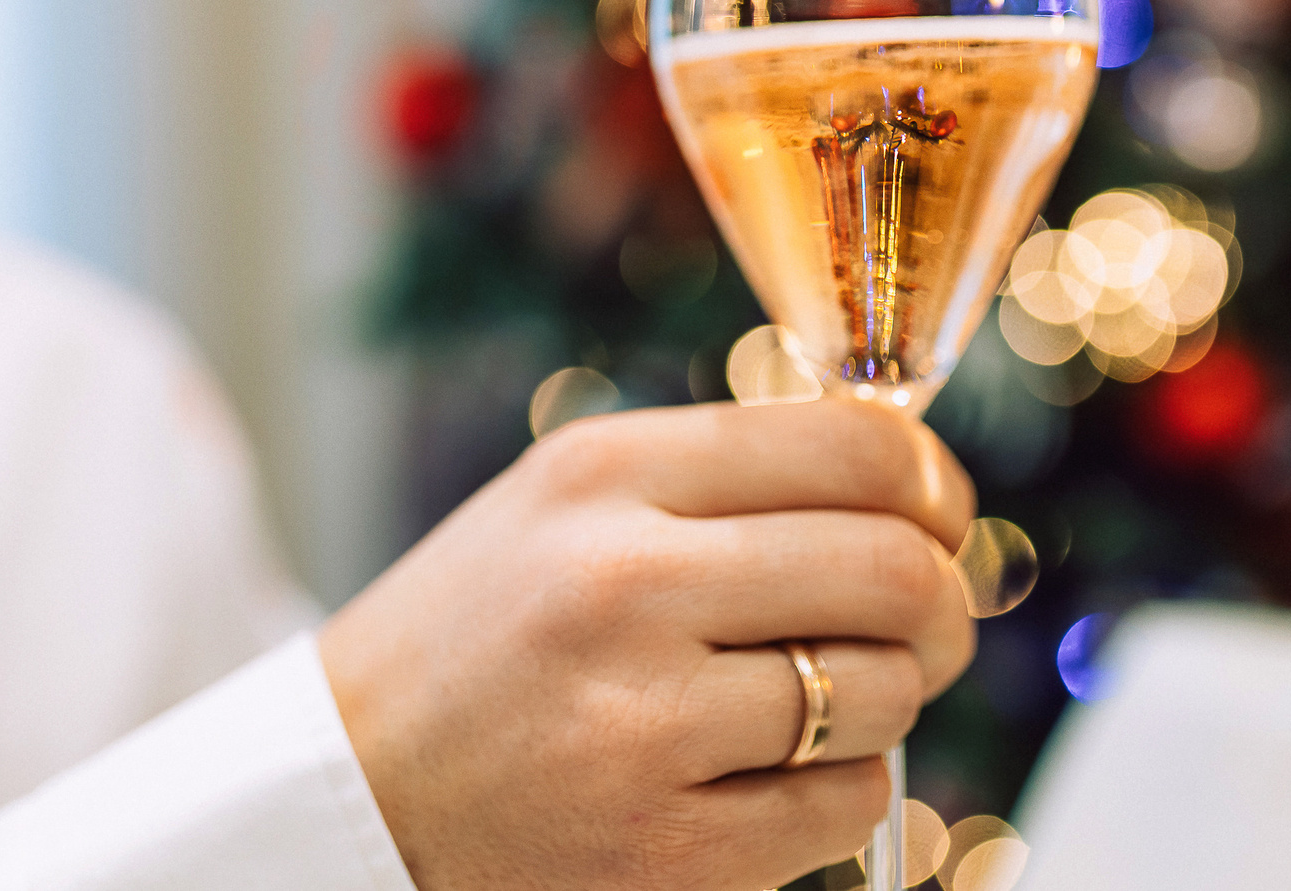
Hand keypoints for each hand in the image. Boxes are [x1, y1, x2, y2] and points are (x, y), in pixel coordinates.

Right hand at [320, 396, 975, 890]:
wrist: (350, 792)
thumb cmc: (478, 639)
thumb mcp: (563, 505)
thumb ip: (717, 478)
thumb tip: (906, 481)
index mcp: (603, 472)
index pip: (852, 443)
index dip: (930, 479)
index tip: (935, 509)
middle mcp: (625, 582)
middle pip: (895, 568)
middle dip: (940, 597)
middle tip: (925, 615)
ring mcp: (647, 721)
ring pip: (887, 690)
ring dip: (887, 696)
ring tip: (819, 697)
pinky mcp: (669, 846)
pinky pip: (847, 804)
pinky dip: (836, 789)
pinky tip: (765, 773)